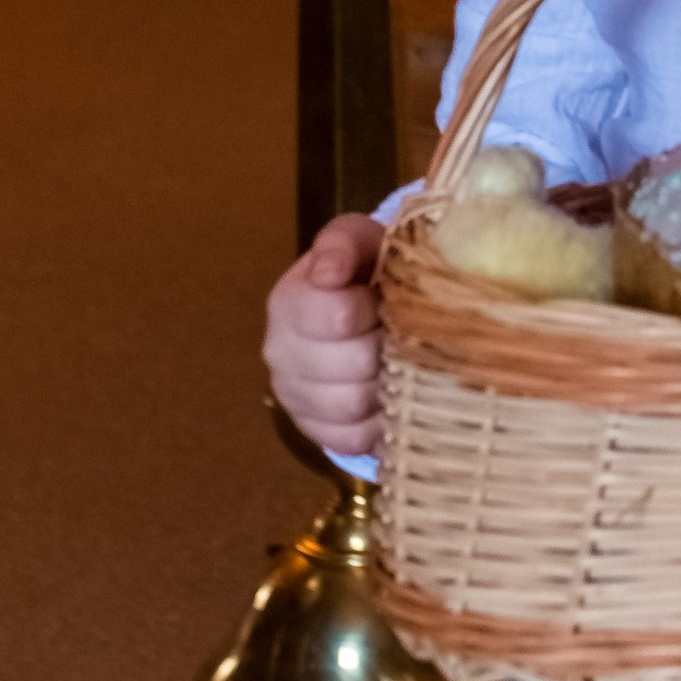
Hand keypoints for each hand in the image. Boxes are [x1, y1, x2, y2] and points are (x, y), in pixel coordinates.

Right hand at [263, 213, 384, 457]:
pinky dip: (378, 421)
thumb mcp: (360, 242)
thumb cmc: (364, 272)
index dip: (376, 308)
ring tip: (397, 360)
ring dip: (387, 384)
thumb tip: (328, 271)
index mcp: (289, 300)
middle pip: (354, 365)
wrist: (357, 310)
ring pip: (354, 405)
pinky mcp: (313, 430)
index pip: (339, 316)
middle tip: (400, 331)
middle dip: (388, 346)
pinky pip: (352, 438)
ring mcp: (293, 395)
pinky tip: (387, 394)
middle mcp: (280, 351)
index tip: (386, 297)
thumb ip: (345, 243)